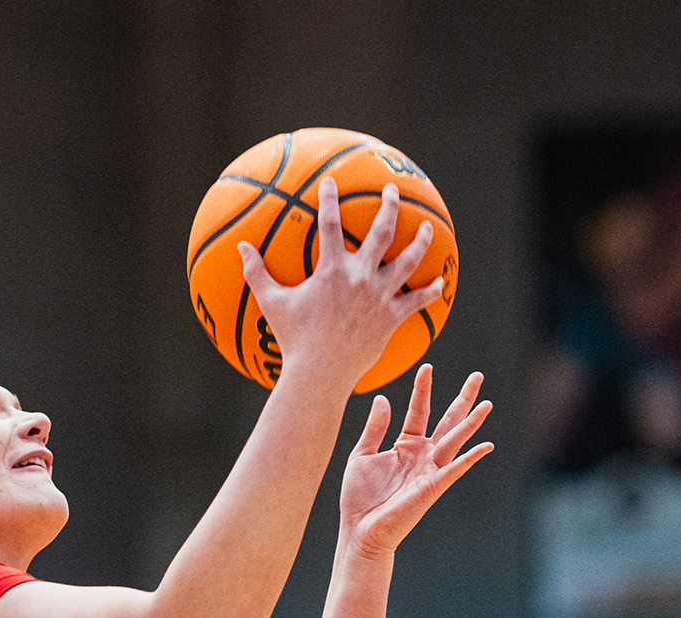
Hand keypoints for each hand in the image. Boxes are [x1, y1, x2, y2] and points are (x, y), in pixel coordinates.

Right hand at [237, 178, 442, 385]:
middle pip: (381, 232)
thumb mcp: (271, 303)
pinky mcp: (391, 318)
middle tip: (392, 190)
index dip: (329, 199)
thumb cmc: (293, 339)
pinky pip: (416, 302)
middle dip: (388, 206)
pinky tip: (440, 282)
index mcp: (331, 270)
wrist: (319, 373)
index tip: (330, 181)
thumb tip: (240, 247)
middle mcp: (359, 278)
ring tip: (426, 227)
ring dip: (419, 241)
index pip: (330, 224)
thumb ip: (256, 272)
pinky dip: (429, 292)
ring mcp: (379, 297)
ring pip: (407, 261)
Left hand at [338, 365, 491, 558]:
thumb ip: (374, 428)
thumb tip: (383, 398)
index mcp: (405, 445)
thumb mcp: (361, 455)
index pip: (419, 410)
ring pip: (454, 440)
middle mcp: (422, 455)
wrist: (360, 530)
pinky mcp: (432, 488)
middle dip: (462, 399)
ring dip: (471, 423)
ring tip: (487, 404)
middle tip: (477, 376)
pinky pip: (455, 469)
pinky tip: (486, 446)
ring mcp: (430, 470)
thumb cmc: (359, 498)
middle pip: (447, 421)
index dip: (423, 389)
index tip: (426, 366)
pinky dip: (470, 458)